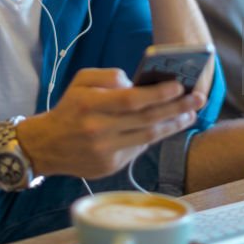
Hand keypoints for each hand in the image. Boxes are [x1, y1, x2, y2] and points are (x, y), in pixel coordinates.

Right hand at [18, 68, 204, 178]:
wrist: (45, 146)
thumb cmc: (69, 108)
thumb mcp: (81, 81)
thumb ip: (109, 76)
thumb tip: (137, 83)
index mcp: (90, 105)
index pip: (132, 100)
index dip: (158, 94)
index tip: (179, 86)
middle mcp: (98, 130)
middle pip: (146, 120)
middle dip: (177, 108)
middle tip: (197, 99)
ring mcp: (105, 152)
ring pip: (148, 137)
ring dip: (173, 125)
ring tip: (190, 114)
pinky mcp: (109, 167)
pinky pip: (138, 149)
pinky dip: (153, 137)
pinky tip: (166, 126)